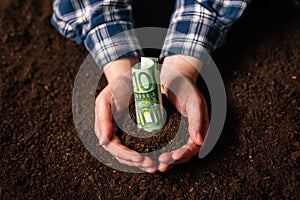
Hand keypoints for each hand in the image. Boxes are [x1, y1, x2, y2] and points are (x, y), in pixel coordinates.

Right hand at [94, 57, 156, 172]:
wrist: (129, 78)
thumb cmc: (116, 87)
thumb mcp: (106, 99)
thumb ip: (102, 119)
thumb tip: (102, 142)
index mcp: (104, 128)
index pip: (114, 148)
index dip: (126, 155)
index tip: (140, 159)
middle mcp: (113, 134)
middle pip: (122, 156)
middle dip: (136, 163)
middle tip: (151, 166)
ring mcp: (123, 134)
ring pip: (130, 156)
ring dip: (141, 163)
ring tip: (154, 167)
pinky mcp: (133, 133)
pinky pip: (138, 148)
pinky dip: (145, 155)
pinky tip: (155, 159)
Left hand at [158, 55, 208, 171]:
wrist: (173, 76)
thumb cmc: (185, 87)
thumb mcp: (194, 102)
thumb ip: (198, 121)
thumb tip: (200, 142)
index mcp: (200, 127)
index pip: (193, 147)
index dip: (182, 155)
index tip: (170, 158)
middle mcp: (191, 132)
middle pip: (184, 153)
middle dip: (172, 161)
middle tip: (160, 165)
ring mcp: (180, 131)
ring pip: (175, 151)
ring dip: (166, 160)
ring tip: (155, 166)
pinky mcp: (170, 130)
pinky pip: (166, 144)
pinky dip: (160, 151)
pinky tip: (151, 156)